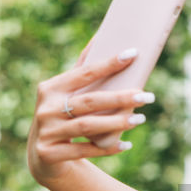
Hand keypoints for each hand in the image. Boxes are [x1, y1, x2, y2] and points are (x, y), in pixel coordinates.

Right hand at [27, 45, 153, 184]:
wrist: (43, 155)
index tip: (134, 54)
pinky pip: (85, 151)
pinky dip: (107, 148)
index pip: (84, 73)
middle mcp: (46, 108)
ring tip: (141, 119)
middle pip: (89, 101)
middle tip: (147, 96)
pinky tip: (127, 144)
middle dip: (120, 98)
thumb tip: (101, 35)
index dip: (109, 64)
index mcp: (51, 88)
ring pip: (87, 126)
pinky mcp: (50, 153)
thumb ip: (82, 70)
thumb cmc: (62, 116)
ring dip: (116, 123)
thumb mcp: (66, 94)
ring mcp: (47, 132)